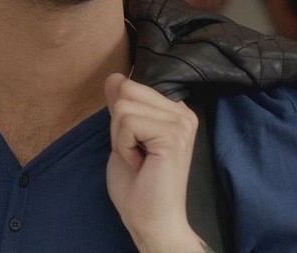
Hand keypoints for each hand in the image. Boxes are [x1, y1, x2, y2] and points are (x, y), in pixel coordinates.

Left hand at [105, 73, 202, 252]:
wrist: (150, 219)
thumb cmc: (137, 183)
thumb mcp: (121, 136)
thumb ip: (121, 106)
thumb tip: (114, 76)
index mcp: (174, 111)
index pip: (130, 85)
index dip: (120, 117)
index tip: (135, 145)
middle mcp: (183, 113)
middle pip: (126, 90)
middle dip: (118, 125)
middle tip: (135, 152)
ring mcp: (181, 123)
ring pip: (124, 106)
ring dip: (120, 137)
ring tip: (138, 158)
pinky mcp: (173, 135)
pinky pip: (127, 122)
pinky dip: (123, 145)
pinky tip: (140, 163)